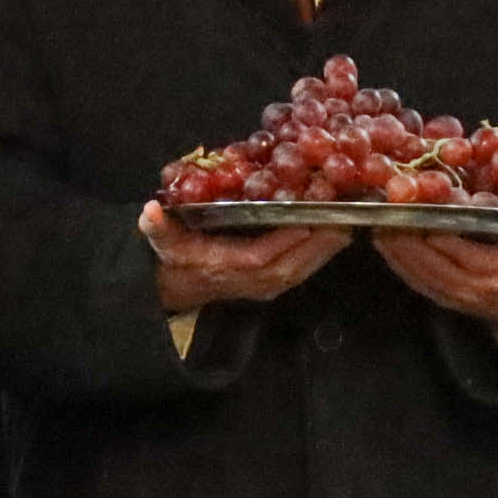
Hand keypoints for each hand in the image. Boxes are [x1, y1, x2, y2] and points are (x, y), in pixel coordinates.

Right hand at [140, 198, 351, 314]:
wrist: (176, 284)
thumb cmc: (173, 255)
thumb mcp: (162, 239)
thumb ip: (156, 226)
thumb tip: (148, 211)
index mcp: (224, 266)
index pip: (259, 257)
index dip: (284, 243)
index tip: (308, 222)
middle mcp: (248, 280)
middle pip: (290, 266)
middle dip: (318, 246)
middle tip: (344, 219)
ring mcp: (261, 286)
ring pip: (299, 271)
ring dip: (325, 251)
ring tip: (349, 225)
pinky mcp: (270, 284)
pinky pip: (299, 272)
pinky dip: (319, 256)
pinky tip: (336, 237)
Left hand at [377, 217, 497, 335]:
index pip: (459, 250)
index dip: (435, 231)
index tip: (416, 208)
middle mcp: (472, 288)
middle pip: (430, 261)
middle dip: (404, 237)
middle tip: (384, 208)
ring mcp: (456, 297)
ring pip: (418, 273)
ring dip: (395, 250)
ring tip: (375, 222)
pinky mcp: (445, 301)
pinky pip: (417, 283)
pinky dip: (398, 264)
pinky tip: (382, 243)